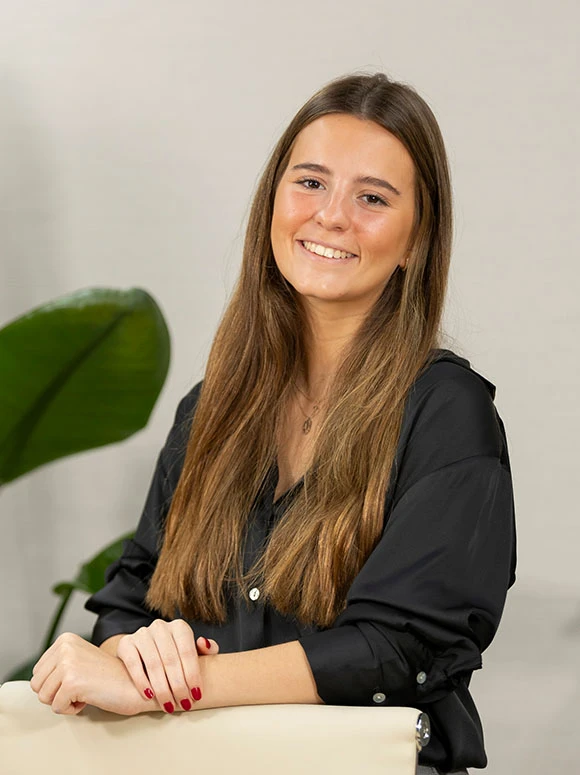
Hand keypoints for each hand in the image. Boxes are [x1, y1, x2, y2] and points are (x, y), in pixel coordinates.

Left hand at [30, 633, 144, 715]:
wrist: (136, 684)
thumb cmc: (108, 677)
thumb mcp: (79, 660)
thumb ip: (58, 664)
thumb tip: (34, 682)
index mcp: (65, 639)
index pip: (37, 672)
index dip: (56, 683)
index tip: (79, 678)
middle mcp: (65, 647)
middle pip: (37, 685)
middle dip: (56, 693)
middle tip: (81, 686)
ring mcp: (68, 663)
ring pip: (43, 697)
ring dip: (64, 701)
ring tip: (85, 691)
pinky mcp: (72, 682)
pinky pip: (57, 708)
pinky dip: (72, 709)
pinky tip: (89, 698)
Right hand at [116, 619, 218, 712]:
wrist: (142, 651)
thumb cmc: (174, 655)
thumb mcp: (191, 651)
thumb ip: (205, 650)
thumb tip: (204, 643)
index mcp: (179, 627)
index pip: (188, 652)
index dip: (193, 675)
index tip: (197, 695)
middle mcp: (160, 626)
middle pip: (171, 660)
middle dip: (179, 686)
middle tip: (184, 704)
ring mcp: (142, 634)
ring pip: (153, 664)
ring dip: (162, 688)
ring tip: (169, 705)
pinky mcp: (126, 643)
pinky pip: (133, 664)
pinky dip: (142, 682)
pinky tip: (149, 696)